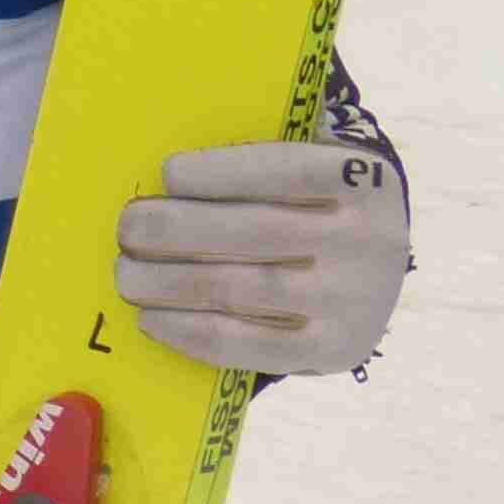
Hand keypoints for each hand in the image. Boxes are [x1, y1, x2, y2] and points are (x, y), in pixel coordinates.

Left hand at [115, 135, 407, 374]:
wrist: (377, 277)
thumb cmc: (319, 208)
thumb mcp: (319, 165)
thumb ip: (270, 151)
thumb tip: (180, 156)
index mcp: (364, 180)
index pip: (288, 170)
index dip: (222, 172)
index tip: (168, 174)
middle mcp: (366, 240)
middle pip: (256, 232)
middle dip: (177, 229)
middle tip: (128, 227)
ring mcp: (352, 302)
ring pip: (243, 290)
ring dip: (170, 283)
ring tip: (127, 274)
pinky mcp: (334, 351)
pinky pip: (250, 347)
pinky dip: (191, 332)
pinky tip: (152, 319)